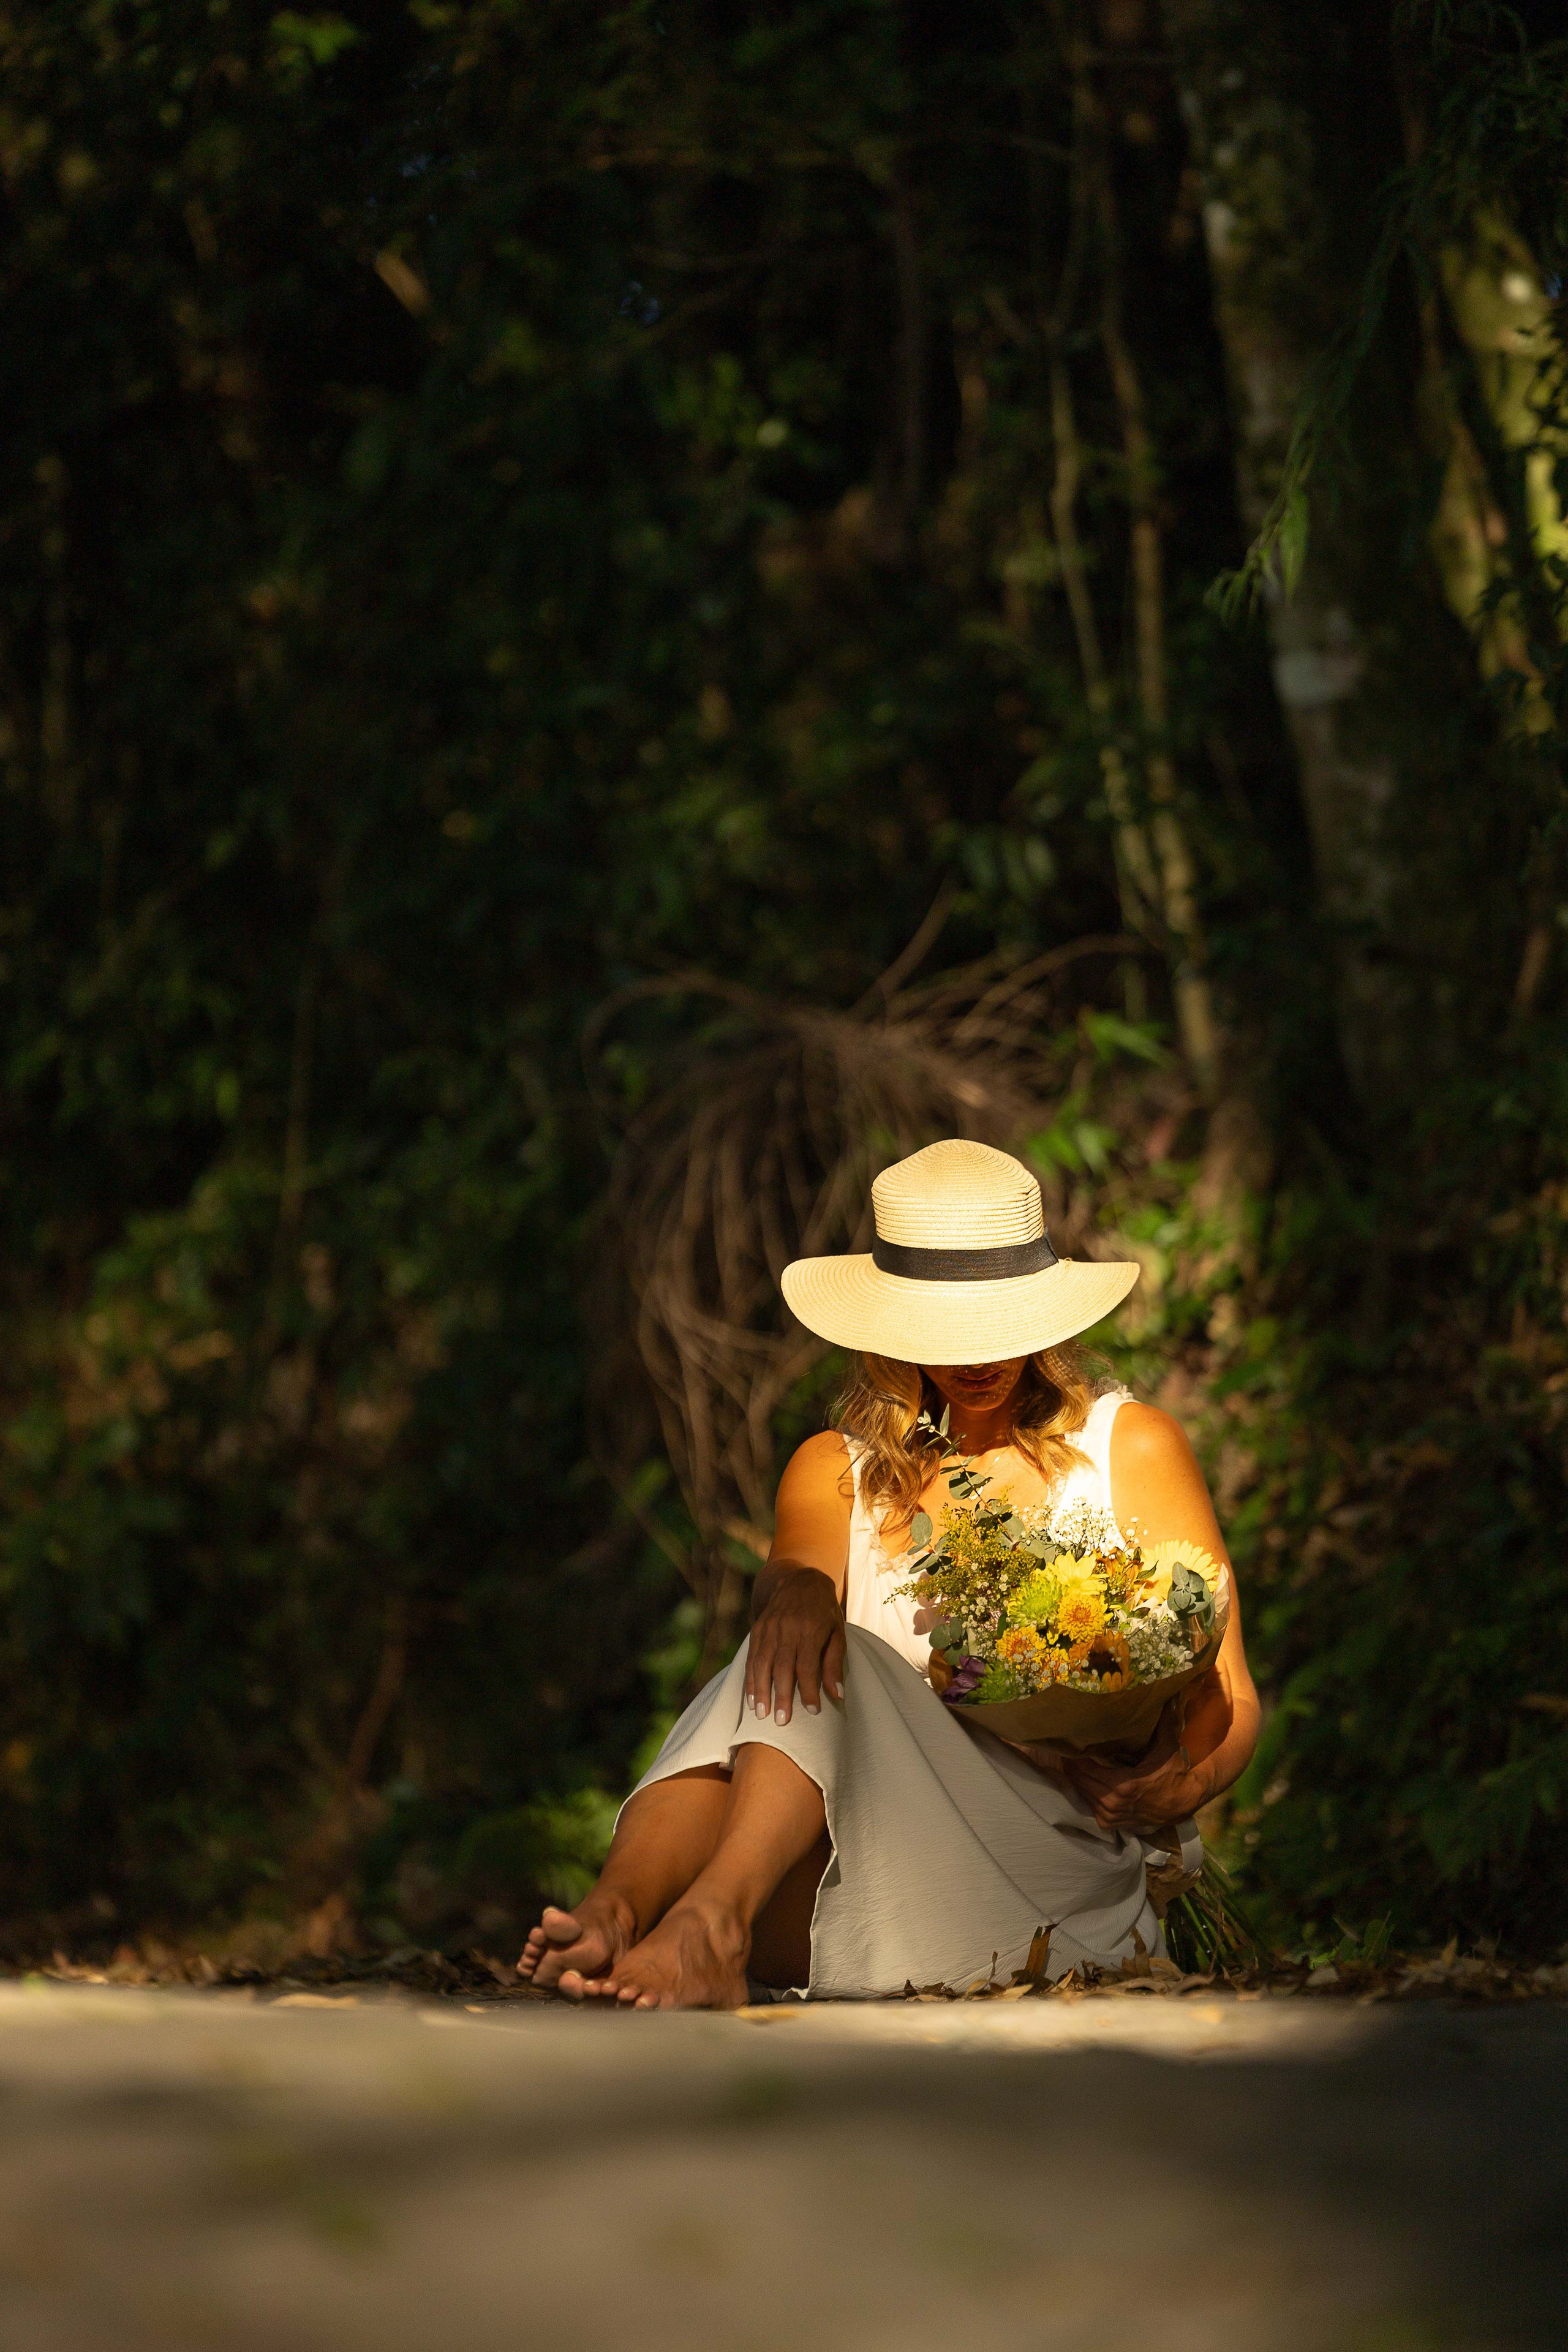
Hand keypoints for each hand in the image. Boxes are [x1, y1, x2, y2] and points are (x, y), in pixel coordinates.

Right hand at [744, 1565, 845, 1725]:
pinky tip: (751, 1697)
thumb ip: (835, 1663)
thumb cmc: (824, 1611)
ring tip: (761, 1714)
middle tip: (781, 1722)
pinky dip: (750, 1678)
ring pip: (762, 1663)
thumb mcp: (837, 1632)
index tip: (812, 1711)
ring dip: (761, 1690)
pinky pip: (752, 1657)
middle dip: (781, 1696)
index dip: (810, 1690)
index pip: (808, 1665)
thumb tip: (837, 1695)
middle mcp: (787, 1628)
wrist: (799, 1580)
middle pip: (783, 1667)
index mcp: (811, 1629)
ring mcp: (770, 1628)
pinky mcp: (758, 1629)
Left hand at [1057, 1708, 1209, 1833]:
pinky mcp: (1112, 1824)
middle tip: (1064, 1749)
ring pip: (1083, 1795)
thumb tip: (1164, 1695)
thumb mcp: (1167, 1747)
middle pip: (1080, 1781)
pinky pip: (1090, 1807)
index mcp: (1123, 1785)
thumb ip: (1163, 1721)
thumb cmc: (1174, 1773)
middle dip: (1072, 1766)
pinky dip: (1087, 1794)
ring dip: (1078, 1779)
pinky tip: (1085, 1780)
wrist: (1185, 1802)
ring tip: (1071, 1761)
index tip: (1068, 1742)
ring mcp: (1111, 1816)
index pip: (1086, 1769)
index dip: (1075, 1756)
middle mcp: (1113, 1803)